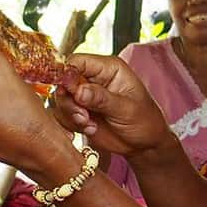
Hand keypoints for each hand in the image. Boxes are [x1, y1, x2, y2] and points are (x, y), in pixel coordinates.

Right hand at [50, 53, 173, 159]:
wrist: (144, 145)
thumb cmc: (144, 121)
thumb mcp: (126, 109)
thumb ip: (101, 98)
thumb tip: (79, 90)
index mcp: (108, 69)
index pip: (78, 61)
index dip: (68, 74)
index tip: (69, 92)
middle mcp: (93, 80)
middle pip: (64, 81)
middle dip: (69, 101)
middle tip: (83, 116)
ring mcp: (84, 97)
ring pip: (61, 100)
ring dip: (71, 115)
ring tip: (89, 125)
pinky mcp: (79, 113)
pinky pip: (62, 116)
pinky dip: (70, 125)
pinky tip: (89, 130)